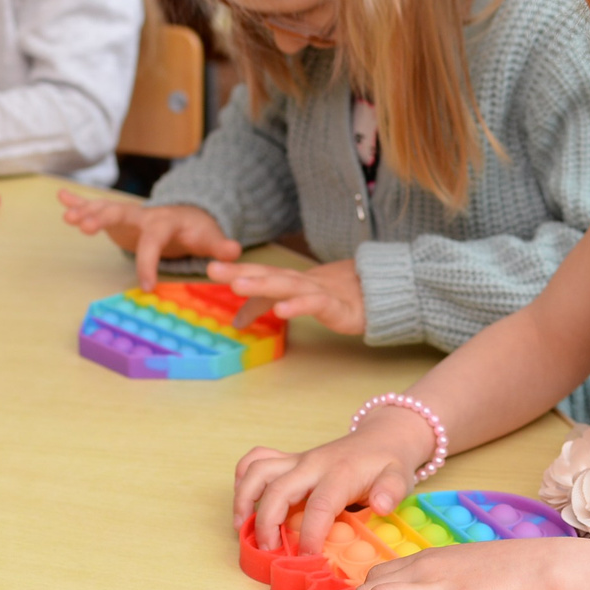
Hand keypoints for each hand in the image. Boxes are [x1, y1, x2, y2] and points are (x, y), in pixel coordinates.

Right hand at [57, 190, 239, 284]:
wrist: (187, 216)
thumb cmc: (195, 231)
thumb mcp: (209, 239)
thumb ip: (219, 246)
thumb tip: (234, 250)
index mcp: (165, 222)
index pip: (154, 242)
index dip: (149, 263)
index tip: (146, 285)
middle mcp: (143, 215)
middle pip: (122, 213)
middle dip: (103, 218)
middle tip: (85, 226)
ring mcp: (128, 215)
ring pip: (105, 210)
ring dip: (86, 212)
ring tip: (68, 218)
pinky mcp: (116, 218)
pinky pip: (96, 207)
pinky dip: (78, 202)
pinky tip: (61, 199)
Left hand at [208, 257, 364, 335]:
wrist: (379, 294)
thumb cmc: (333, 295)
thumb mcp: (293, 300)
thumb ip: (264, 307)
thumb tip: (236, 321)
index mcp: (290, 280)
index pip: (260, 273)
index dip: (236, 270)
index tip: (210, 268)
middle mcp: (301, 282)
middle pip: (269, 275)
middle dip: (242, 272)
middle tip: (213, 269)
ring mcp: (319, 292)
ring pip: (288, 286)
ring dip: (263, 285)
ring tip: (239, 286)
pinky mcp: (337, 307)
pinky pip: (316, 305)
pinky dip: (298, 306)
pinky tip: (281, 310)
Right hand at [232, 404, 438, 554]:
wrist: (381, 437)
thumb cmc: (388, 463)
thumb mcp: (399, 477)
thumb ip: (391, 492)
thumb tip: (380, 505)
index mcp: (338, 474)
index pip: (319, 506)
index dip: (309, 535)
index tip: (306, 558)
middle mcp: (311, 464)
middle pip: (278, 490)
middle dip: (267, 523)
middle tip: (269, 550)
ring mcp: (296, 460)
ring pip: (257, 471)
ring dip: (244, 499)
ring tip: (242, 527)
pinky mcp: (288, 460)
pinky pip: (255, 460)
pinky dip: (243, 479)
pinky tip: (244, 503)